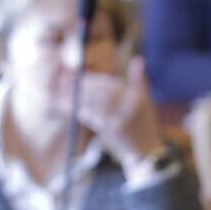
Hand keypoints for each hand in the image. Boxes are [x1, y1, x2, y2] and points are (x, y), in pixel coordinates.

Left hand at [63, 56, 164, 171]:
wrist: (146, 151)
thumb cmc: (144, 122)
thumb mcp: (145, 99)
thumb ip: (139, 78)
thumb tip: (138, 59)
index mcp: (136, 96)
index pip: (110, 84)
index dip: (93, 79)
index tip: (80, 75)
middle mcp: (128, 107)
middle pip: (99, 92)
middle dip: (82, 86)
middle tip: (67, 80)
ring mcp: (118, 119)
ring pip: (93, 103)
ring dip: (77, 96)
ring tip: (64, 90)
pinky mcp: (110, 130)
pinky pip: (91, 117)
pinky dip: (79, 110)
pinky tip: (69, 105)